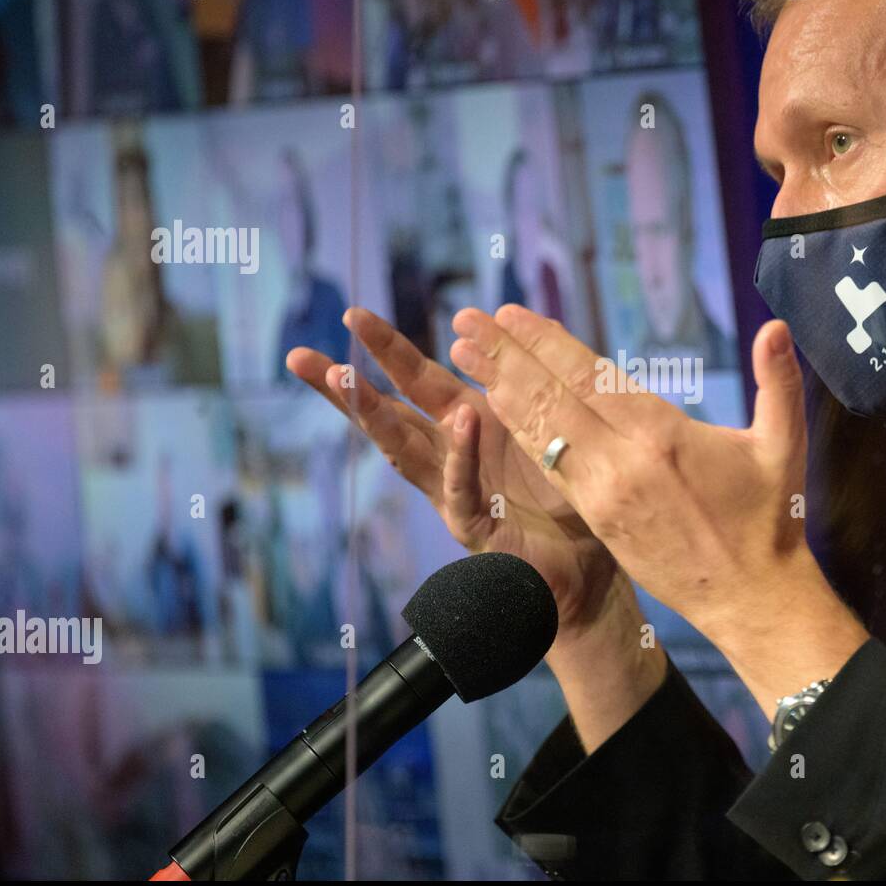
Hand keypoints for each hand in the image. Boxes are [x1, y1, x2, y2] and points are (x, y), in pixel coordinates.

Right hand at [285, 308, 620, 644]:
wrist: (587, 570)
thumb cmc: (564, 498)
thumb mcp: (545, 424)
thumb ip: (524, 380)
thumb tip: (512, 322)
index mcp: (466, 426)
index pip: (414, 382)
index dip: (386, 350)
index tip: (352, 315)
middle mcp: (450, 459)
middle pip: (388, 415)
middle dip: (345, 387)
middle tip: (299, 358)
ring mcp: (455, 495)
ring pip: (406, 450)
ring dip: (375, 415)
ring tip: (345, 379)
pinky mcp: (477, 527)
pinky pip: (464, 486)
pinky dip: (460, 455)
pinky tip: (459, 422)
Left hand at [448, 305, 854, 655]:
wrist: (749, 598)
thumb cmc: (769, 520)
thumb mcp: (783, 447)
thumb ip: (779, 383)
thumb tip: (778, 327)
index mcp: (661, 436)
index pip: (589, 376)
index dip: (546, 343)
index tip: (511, 314)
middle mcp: (621, 462)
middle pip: (551, 398)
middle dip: (505, 357)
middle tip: (465, 322)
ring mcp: (603, 494)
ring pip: (540, 432)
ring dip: (500, 391)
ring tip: (464, 357)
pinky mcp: (598, 518)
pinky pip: (550, 465)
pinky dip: (522, 432)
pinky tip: (498, 410)